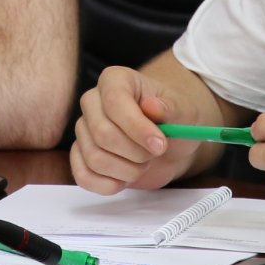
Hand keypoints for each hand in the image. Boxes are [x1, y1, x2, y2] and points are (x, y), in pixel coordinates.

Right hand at [70, 65, 204, 194]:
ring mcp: (84, 130)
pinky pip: (83, 177)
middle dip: (135, 152)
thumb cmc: (174, 120)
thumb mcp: (184, 110)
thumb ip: (170, 108)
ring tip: (143, 163)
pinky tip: (126, 178)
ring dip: (128, 170)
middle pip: (102, 133)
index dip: (136, 127)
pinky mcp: (81, 157)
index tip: (159, 144)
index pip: (114, 101)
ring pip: (95, 158)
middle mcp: (93, 102)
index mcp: (115, 80)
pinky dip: (109, 185)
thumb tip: (152, 106)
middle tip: (155, 152)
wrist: (169, 143)